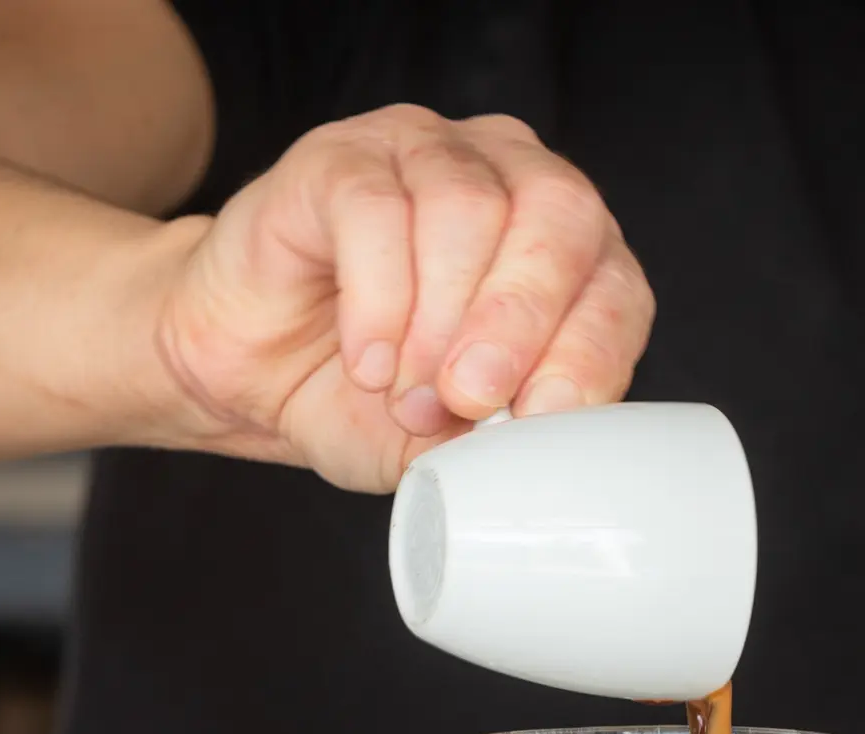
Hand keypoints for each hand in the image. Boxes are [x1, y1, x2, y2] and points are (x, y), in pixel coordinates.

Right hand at [152, 104, 654, 492]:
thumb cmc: (362, 399)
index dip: (588, 350)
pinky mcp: (342, 158)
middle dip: (518, 322)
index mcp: (566, 252)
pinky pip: (378, 209)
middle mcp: (510, 181)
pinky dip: (379, 300)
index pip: (614, 285)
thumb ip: (502, 439)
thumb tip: (538, 441)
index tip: (545, 415)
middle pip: (557, 218)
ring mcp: (427, 154)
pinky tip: (367, 361)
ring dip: (439, 320)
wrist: (250, 376)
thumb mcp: (448, 446)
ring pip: (468, 208)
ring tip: (404, 392)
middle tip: (471, 397)